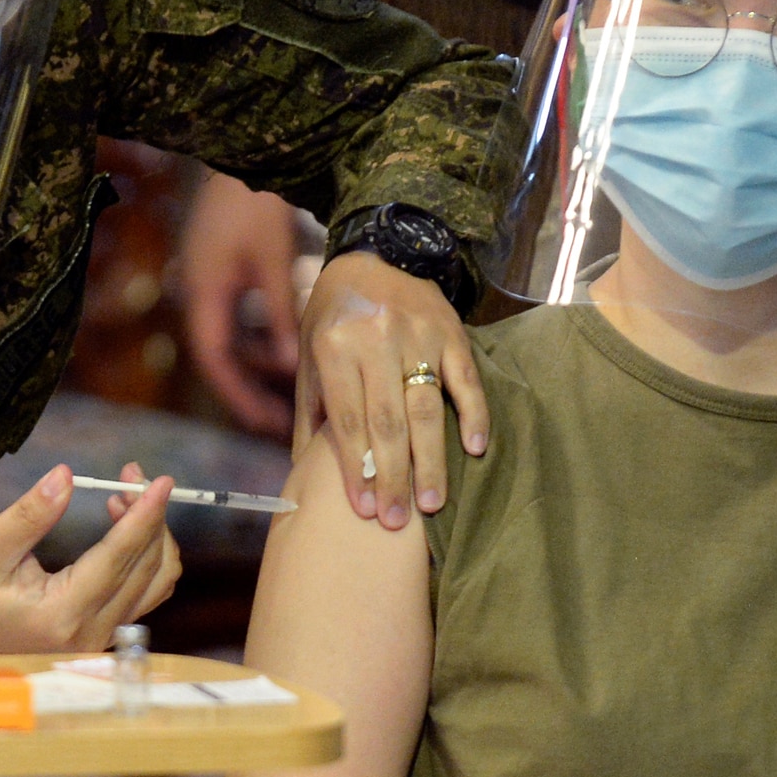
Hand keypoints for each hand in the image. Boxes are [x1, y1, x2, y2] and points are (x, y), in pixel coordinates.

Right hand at [0, 462, 180, 656]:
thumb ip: (29, 515)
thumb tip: (66, 475)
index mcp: (63, 614)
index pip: (122, 556)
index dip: (146, 513)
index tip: (161, 480)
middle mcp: (90, 634)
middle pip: (148, 567)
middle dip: (148, 514)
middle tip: (128, 475)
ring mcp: (99, 640)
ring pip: (155, 583)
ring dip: (150, 536)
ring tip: (120, 500)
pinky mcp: (100, 636)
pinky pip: (144, 594)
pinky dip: (144, 557)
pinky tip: (119, 530)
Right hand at [178, 172, 300, 435]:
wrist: (241, 154)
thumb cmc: (255, 205)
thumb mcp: (274, 261)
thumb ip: (281, 315)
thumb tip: (293, 369)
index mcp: (204, 295)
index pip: (214, 361)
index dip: (239, 396)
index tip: (267, 424)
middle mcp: (198, 294)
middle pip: (219, 358)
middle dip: (249, 390)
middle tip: (284, 422)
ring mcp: (206, 283)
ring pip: (229, 340)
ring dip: (256, 366)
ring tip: (293, 391)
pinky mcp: (219, 272)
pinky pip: (234, 320)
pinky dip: (257, 339)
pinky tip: (286, 350)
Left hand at [295, 252, 488, 529]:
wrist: (379, 254)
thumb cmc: (334, 314)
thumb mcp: (310, 352)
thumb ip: (311, 409)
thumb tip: (302, 470)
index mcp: (335, 346)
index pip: (349, 420)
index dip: (357, 469)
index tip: (364, 511)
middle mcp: (377, 339)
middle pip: (388, 421)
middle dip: (393, 477)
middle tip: (397, 523)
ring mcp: (419, 335)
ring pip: (427, 407)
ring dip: (431, 460)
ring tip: (431, 504)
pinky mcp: (451, 332)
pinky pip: (466, 379)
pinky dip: (473, 414)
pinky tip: (474, 449)